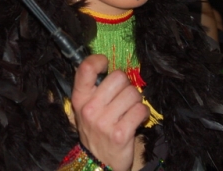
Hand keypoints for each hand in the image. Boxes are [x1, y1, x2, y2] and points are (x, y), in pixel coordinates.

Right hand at [71, 55, 146, 170]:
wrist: (97, 163)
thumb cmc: (95, 130)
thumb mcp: (86, 108)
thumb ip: (94, 88)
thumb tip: (110, 65)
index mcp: (79, 98)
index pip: (86, 68)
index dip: (99, 61)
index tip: (106, 66)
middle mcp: (90, 109)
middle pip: (118, 77)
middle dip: (126, 85)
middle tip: (123, 96)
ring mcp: (104, 123)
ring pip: (133, 93)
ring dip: (136, 100)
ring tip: (130, 109)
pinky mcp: (120, 135)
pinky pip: (140, 110)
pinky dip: (142, 113)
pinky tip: (137, 118)